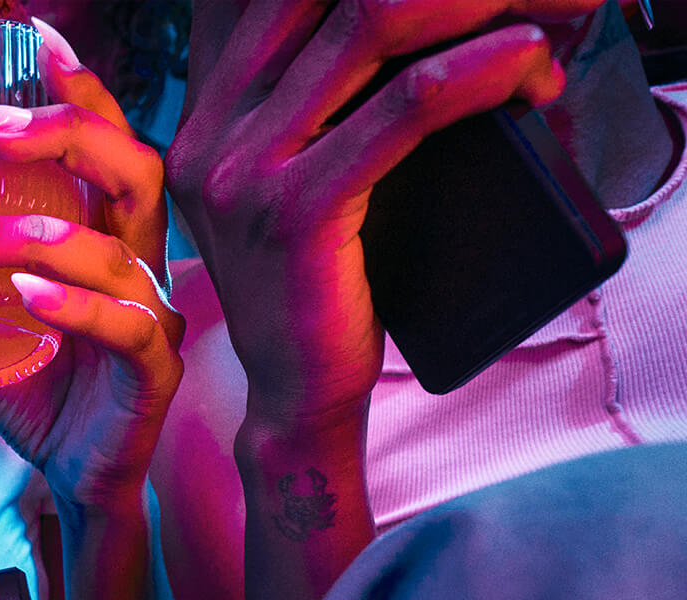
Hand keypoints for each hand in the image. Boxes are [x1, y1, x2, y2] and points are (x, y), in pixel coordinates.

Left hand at [0, 18, 183, 508]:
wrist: (78, 482)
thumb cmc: (40, 400)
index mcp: (106, 238)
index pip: (106, 144)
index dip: (76, 87)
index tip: (26, 34)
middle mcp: (139, 262)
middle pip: (132, 167)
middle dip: (63, 131)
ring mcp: (153, 314)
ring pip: (107, 249)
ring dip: (26, 232)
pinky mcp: (153, 370)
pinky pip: (124, 324)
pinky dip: (72, 305)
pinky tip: (25, 293)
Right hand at [164, 0, 595, 432]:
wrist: (297, 399)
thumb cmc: (326, 287)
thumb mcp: (313, 176)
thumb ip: (336, 102)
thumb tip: (445, 22)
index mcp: (211, 112)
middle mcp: (211, 131)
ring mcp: (243, 173)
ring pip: (370, 23)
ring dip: (480, 1)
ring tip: (550, 14)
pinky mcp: (294, 216)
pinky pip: (403, 107)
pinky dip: (480, 70)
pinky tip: (527, 64)